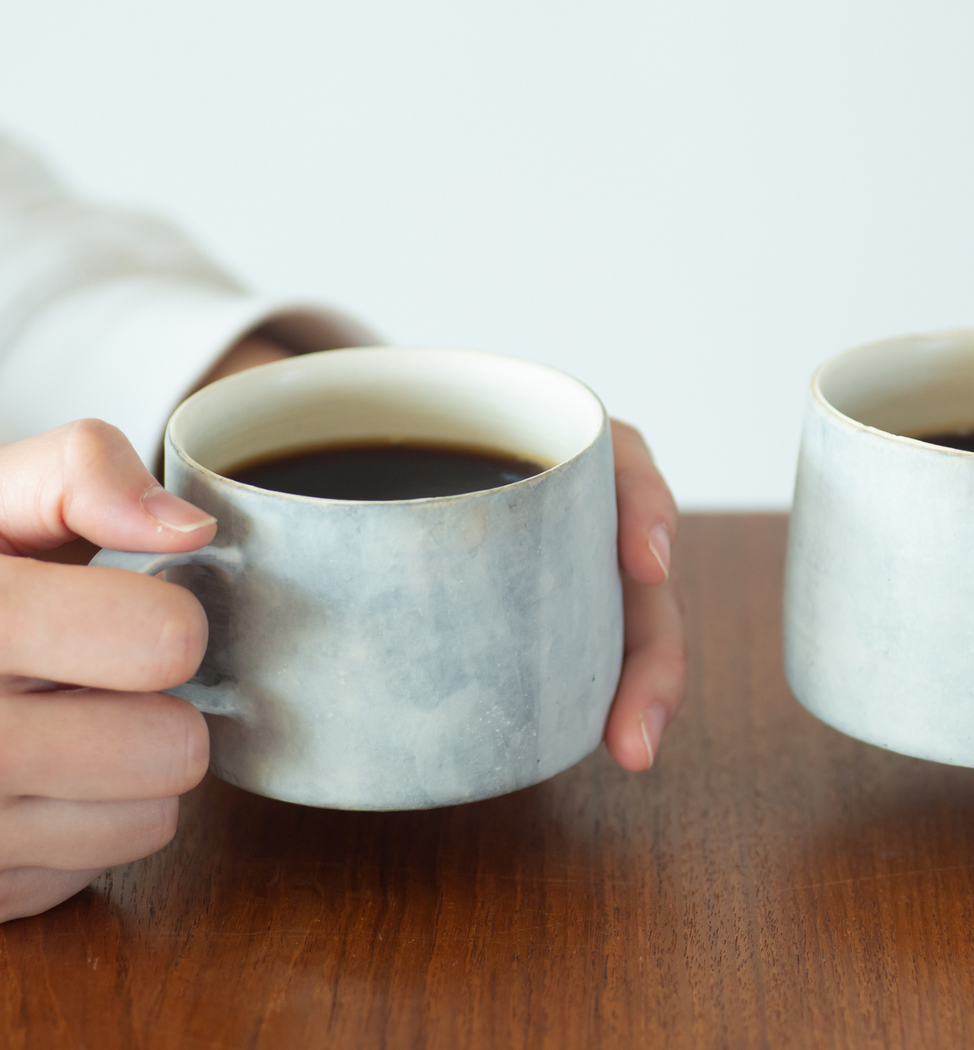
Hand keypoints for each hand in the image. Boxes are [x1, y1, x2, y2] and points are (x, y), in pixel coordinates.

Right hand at [0, 421, 214, 923]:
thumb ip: (82, 474)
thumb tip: (186, 530)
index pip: (162, 641)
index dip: (168, 617)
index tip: (134, 609)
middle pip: (172, 749)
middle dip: (163, 706)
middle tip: (100, 679)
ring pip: (148, 820)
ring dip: (128, 775)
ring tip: (62, 725)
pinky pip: (86, 873)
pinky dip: (74, 831)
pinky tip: (22, 783)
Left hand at [208, 339, 685, 768]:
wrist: (256, 476)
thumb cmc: (247, 451)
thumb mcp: (214, 428)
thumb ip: (123, 468)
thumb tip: (179, 532)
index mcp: (484, 426)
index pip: (599, 443)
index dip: (639, 493)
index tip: (642, 557)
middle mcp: (519, 490)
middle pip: (618, 546)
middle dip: (651, 634)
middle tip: (635, 725)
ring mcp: (517, 552)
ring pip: (607, 603)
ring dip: (637, 673)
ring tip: (627, 746)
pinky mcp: (501, 608)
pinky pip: (568, 642)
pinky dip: (592, 688)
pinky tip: (591, 738)